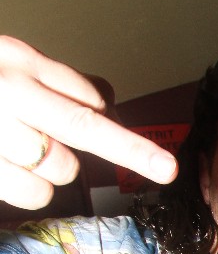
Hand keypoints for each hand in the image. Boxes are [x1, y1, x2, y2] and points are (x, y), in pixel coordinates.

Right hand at [0, 35, 177, 211]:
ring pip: (62, 168)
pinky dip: (33, 190)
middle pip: (85, 127)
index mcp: (21, 61)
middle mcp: (11, 91)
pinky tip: (13, 170)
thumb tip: (108, 108)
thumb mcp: (15, 68)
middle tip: (165, 168)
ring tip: (23, 154)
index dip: (118, 126)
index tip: (166, 155)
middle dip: (132, 150)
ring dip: (55, 170)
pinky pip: (36, 193)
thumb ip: (59, 85)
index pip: (87, 95)